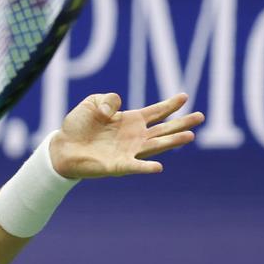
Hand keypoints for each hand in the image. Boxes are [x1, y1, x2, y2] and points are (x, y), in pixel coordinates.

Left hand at [50, 92, 204, 178]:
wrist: (62, 147)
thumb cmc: (78, 126)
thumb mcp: (91, 103)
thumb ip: (107, 99)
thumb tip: (116, 109)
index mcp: (130, 120)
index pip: (156, 111)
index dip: (170, 105)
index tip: (185, 97)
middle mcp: (134, 136)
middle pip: (163, 129)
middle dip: (182, 123)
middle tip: (201, 117)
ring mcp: (129, 151)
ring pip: (156, 145)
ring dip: (172, 141)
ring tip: (189, 136)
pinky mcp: (119, 165)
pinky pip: (136, 166)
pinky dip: (146, 167)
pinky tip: (158, 167)